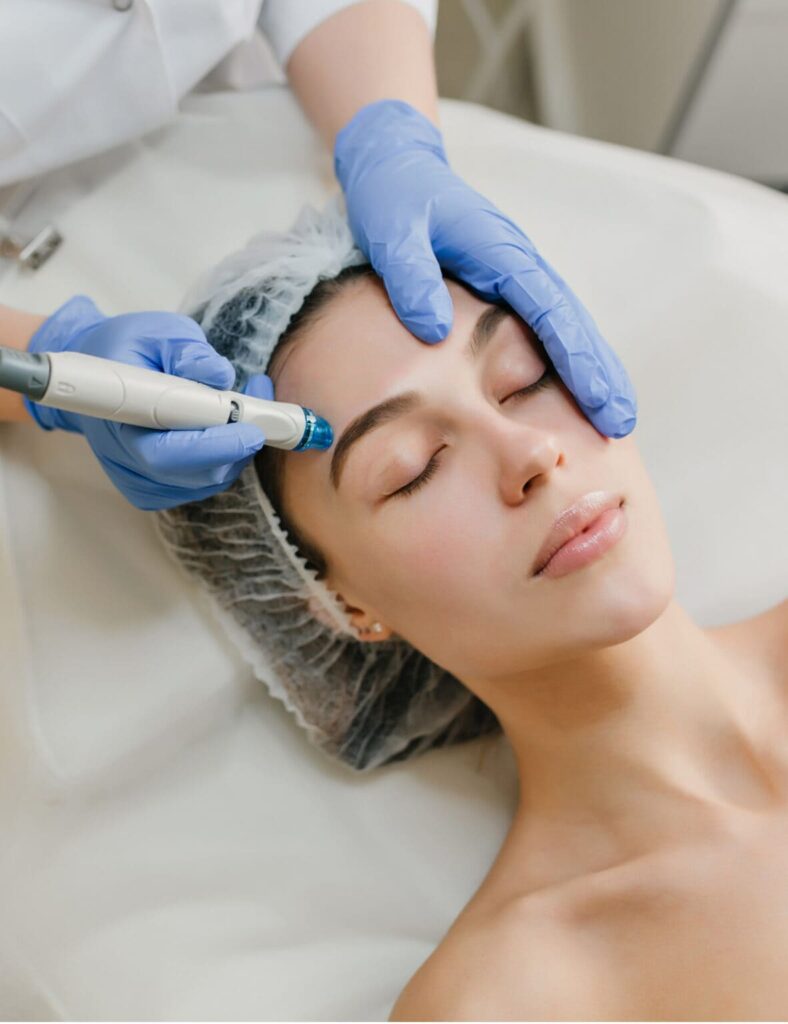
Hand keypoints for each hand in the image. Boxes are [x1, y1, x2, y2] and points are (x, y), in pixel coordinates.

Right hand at [25, 295, 270, 509]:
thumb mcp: (156, 332)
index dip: (213, 446)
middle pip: (195, 473)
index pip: (166, 452)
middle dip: (237, 446)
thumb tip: (219, 375)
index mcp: (119, 419)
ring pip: (206, 480)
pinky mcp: (155, 489)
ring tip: (246, 407)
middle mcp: (125, 460)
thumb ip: (187, 350)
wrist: (98, 377)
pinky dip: (225, 459)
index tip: (251, 430)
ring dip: (236, 449)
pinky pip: (203, 484)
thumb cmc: (128, 350)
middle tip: (262, 413)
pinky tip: (227, 429)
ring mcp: (140, 481)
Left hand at [334, 100, 636, 438]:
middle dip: (600, 373)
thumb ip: (411, 276)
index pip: (551, 311)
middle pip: (573, 323)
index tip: (597, 398)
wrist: (396, 166)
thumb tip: (434, 330)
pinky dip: (566, 358)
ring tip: (613, 418)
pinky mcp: (506, 286)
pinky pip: (544, 327)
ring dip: (592, 370)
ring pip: (566, 326)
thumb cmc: (395, 197)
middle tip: (621, 422)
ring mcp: (517, 275)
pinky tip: (576, 391)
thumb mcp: (391, 230)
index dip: (576, 357)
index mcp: (501, 252)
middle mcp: (520, 264)